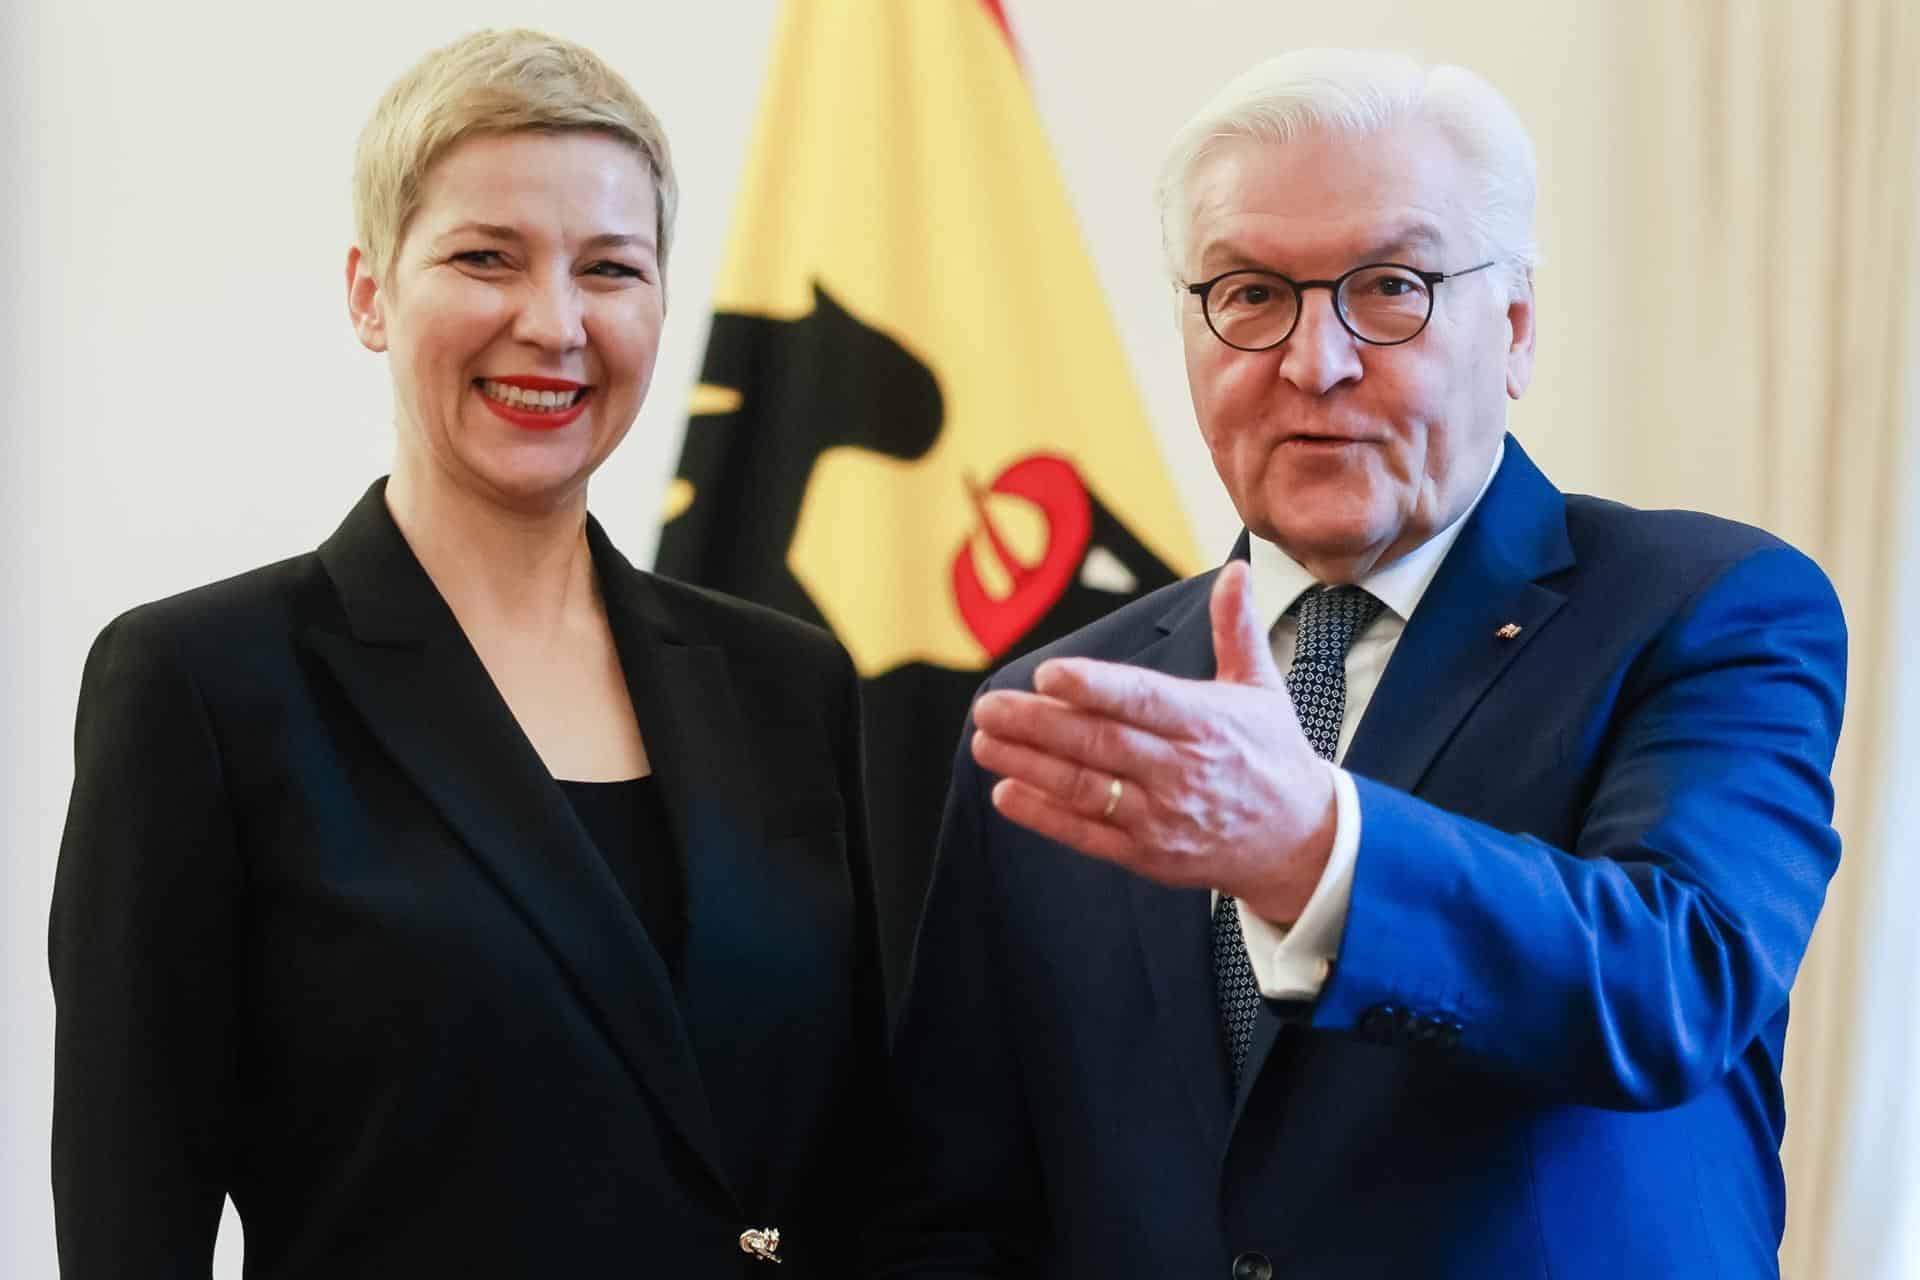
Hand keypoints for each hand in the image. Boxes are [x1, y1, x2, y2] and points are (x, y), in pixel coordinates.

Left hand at [970, 561, 1337, 923]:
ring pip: (1086, 788)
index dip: (1093, 687)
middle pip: (1101, 744)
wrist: (1300, 842)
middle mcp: (1182, 770)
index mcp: (1207, 722)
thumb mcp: (1261, 687)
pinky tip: (1006, 792)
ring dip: (1029, 765)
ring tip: (984, 741)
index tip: (1047, 674)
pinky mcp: (1149, 855)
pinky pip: (1088, 835)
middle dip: (1039, 724)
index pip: (1143, 700)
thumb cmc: (1272, 755)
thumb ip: (1236, 628)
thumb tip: (1235, 569)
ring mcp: (1163, 817)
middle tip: (990, 705)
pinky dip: (1045, 816)